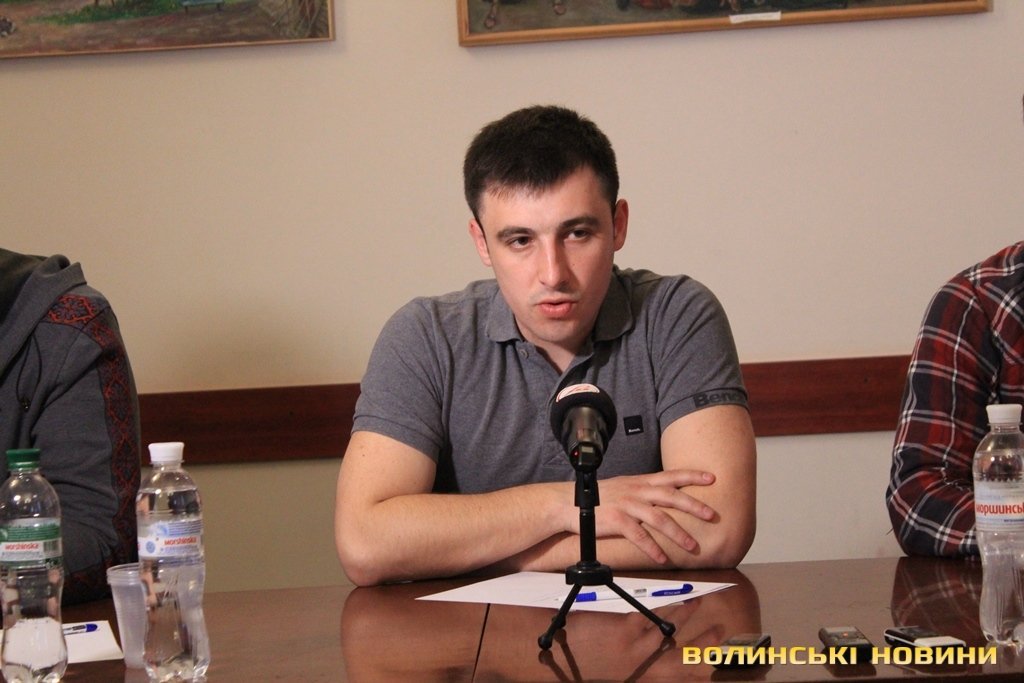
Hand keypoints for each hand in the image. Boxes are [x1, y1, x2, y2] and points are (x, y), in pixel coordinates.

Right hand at [575, 469, 716, 563]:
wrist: (569, 502)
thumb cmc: (597, 497)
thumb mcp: (624, 486)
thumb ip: (643, 490)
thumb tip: (663, 496)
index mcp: (640, 482)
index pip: (670, 475)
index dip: (692, 475)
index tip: (711, 477)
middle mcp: (636, 491)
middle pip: (671, 496)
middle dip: (694, 505)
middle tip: (712, 515)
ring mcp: (627, 505)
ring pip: (659, 518)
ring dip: (678, 533)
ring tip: (692, 546)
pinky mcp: (617, 521)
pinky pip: (639, 536)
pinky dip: (653, 548)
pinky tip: (663, 558)